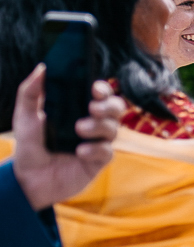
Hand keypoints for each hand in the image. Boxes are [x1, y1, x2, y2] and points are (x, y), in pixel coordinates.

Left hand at [11, 66, 127, 208]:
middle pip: (116, 108)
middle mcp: (93, 123)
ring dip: (99, 126)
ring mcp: (98, 142)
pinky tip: (80, 152)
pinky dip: (95, 149)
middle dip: (108, 106)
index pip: (99, 94)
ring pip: (114, 128)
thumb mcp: (25, 117)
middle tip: (92, 108)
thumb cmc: (30, 145)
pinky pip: (108, 151)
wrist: (29, 178)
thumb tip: (42, 68)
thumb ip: (30, 92)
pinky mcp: (99, 161)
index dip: (102, 88)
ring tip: (79, 129)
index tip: (94, 88)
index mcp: (78, 109)